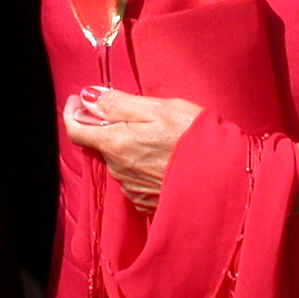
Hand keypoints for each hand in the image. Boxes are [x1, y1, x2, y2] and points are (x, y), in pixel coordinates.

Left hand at [62, 87, 201, 212]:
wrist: (226, 179)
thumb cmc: (194, 136)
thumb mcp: (158, 108)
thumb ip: (118, 103)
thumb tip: (87, 96)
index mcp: (116, 143)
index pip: (75, 129)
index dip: (73, 111)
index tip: (77, 98)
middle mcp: (118, 170)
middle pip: (98, 144)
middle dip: (104, 126)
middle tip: (126, 109)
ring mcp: (132, 188)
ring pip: (117, 161)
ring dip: (124, 145)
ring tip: (152, 133)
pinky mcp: (147, 201)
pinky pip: (133, 178)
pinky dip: (138, 163)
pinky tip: (160, 156)